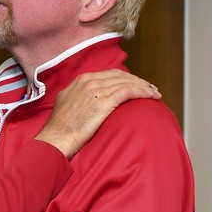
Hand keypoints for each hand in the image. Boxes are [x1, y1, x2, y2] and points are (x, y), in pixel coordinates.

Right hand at [38, 69, 160, 158]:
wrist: (56, 137)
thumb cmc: (61, 127)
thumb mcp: (67, 102)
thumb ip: (80, 95)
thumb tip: (90, 97)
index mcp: (82, 80)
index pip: (111, 74)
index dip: (127, 78)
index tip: (137, 84)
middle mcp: (90, 82)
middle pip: (122, 76)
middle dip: (139, 81)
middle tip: (150, 88)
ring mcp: (97, 91)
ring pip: (127, 83)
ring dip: (144, 87)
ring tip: (155, 93)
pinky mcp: (104, 103)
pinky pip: (129, 92)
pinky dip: (143, 92)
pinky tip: (152, 97)